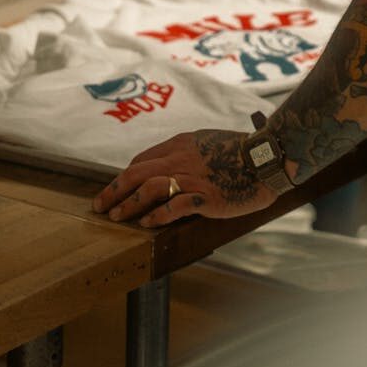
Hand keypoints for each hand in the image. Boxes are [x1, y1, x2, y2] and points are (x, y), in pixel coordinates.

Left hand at [92, 128, 275, 227]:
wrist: (266, 160)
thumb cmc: (241, 152)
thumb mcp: (208, 141)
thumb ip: (186, 152)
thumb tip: (167, 165)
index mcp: (181, 143)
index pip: (141, 160)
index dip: (124, 176)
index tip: (115, 189)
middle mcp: (181, 158)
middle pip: (136, 173)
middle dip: (114, 190)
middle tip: (100, 205)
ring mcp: (191, 178)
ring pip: (147, 189)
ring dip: (128, 204)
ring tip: (116, 217)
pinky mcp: (204, 197)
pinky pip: (172, 207)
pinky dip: (155, 216)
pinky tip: (146, 224)